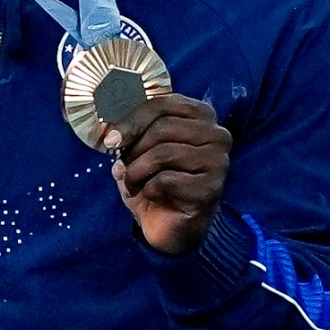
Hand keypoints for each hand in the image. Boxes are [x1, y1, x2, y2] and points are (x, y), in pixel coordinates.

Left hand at [110, 94, 233, 256]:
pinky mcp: (212, 188)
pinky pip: (167, 180)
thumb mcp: (141, 149)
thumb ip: (133, 131)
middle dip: (134, 149)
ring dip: (137, 171)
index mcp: (201, 115)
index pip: (163, 104)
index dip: (132, 120)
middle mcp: (217, 134)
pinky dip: (148, 189)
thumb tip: (113, 133)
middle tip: (122, 167)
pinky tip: (152, 195)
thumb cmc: (155, 181)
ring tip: (132, 183)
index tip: (111, 140)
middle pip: (162, 127)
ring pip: (164, 153)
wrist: (170, 225)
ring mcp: (218, 161)